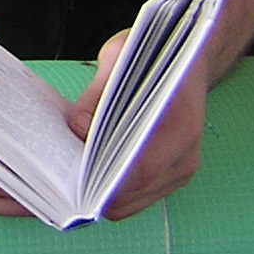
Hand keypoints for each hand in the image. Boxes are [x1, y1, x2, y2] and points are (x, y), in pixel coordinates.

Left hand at [68, 28, 206, 218]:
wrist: (189, 57)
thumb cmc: (154, 55)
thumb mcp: (119, 58)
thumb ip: (96, 94)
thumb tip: (77, 126)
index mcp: (177, 121)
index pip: (142, 168)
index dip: (106, 182)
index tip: (75, 182)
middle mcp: (186, 151)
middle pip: (137, 190)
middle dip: (98, 191)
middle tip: (64, 182)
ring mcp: (183, 165)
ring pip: (140, 198)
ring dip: (107, 193)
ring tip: (75, 178)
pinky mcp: (176, 171)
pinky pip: (144, 193)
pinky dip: (118, 190)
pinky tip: (95, 175)